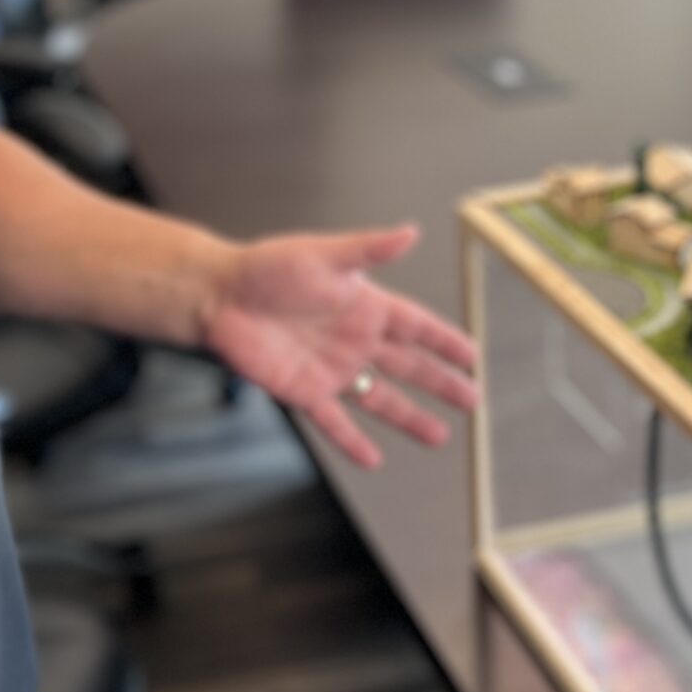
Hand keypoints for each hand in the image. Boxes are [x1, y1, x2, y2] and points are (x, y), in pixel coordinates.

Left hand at [201, 224, 479, 469]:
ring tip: (438, 436)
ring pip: (380, 399)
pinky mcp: (303, 391)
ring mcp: (331, 369)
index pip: (417, 327)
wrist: (218, 296)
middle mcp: (353, 340)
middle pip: (409, 367)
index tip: (473, 355)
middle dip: (441, 384)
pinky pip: (334, 422)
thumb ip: (369, 250)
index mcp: (364, 305)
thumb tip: (410, 232)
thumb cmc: (266, 267)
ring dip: (409, 417)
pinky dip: (352, 441)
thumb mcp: (324, 255)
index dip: (445, 341)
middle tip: (472, 400)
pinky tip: (372, 460)